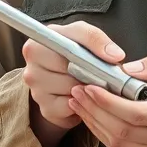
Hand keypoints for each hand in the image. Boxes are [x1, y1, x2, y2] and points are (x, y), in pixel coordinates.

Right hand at [22, 21, 124, 146]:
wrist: (60, 75)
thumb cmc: (70, 52)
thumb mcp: (80, 36)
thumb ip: (95, 38)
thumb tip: (114, 55)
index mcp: (36, 45)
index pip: (68, 45)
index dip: (93, 51)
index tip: (113, 57)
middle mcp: (31, 69)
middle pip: (73, 71)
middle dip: (93, 72)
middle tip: (102, 71)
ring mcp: (37, 92)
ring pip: (75, 90)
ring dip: (89, 88)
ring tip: (91, 81)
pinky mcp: (47, 110)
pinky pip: (74, 107)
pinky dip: (83, 102)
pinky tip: (83, 95)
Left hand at [68, 52, 146, 146]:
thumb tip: (127, 69)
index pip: (136, 114)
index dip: (108, 102)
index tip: (89, 85)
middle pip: (122, 131)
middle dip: (94, 110)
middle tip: (77, 90)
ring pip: (119, 145)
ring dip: (95, 123)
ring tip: (80, 102)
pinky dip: (105, 136)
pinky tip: (96, 118)